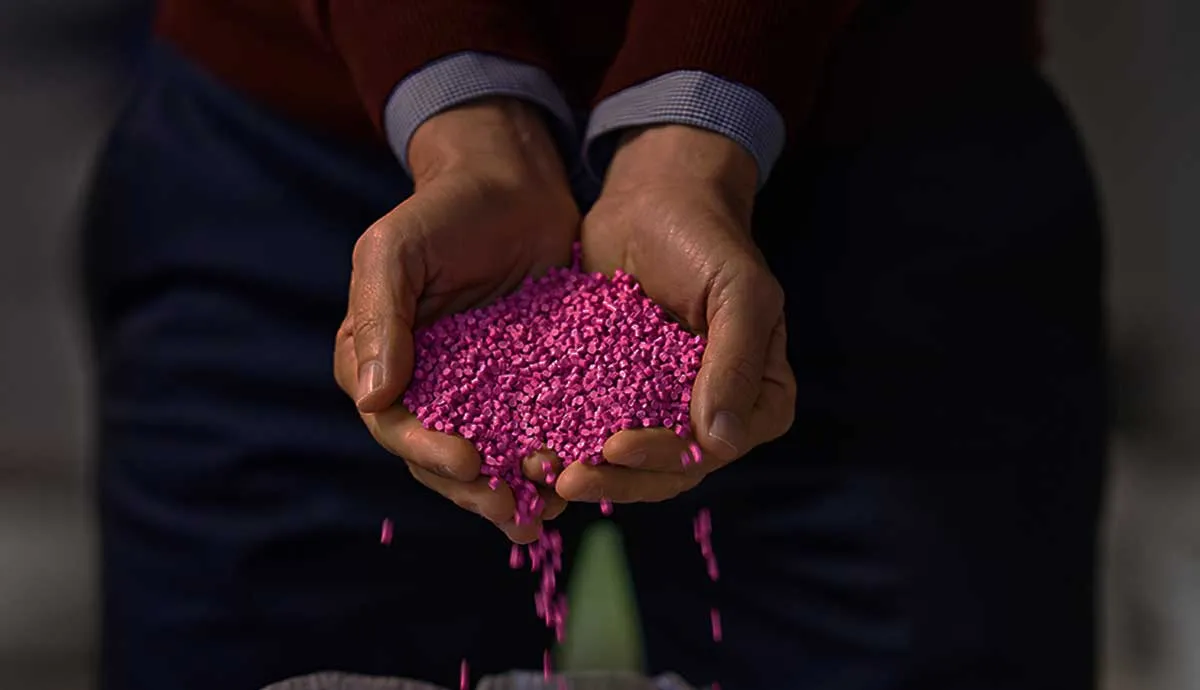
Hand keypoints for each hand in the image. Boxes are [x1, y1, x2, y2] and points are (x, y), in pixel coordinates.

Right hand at [334, 99, 575, 542]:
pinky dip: (552, 454)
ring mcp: (478, 387)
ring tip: (548, 509)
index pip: (395, 423)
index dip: (426, 452)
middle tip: (514, 511)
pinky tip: (577, 475)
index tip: (468, 464)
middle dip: (475, 491)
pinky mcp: (527, 380)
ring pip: (489, 454)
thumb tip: (371, 399)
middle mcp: (425, 384)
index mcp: (380, 360)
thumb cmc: (444, 209)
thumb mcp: (395, 251)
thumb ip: (379, 319)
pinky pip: (535, 427)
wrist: (514, 182)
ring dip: (514, 487)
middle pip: (440, 456)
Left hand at [554, 125, 795, 503]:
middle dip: (618, 479)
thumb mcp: (738, 290)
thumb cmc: (707, 236)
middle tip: (567, 478)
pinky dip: (564, 441)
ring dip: (588, 471)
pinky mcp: (616, 391)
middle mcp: (713, 411)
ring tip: (541, 471)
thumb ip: (735, 361)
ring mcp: (662, 406)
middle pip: (667, 469)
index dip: (666, 458)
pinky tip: (527, 448)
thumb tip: (721, 441)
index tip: (619, 448)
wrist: (654, 197)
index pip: (712, 449)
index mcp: (758, 396)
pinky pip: (592, 427)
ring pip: (628, 460)